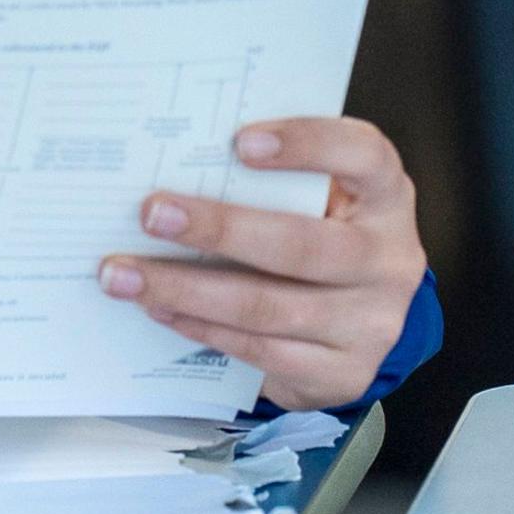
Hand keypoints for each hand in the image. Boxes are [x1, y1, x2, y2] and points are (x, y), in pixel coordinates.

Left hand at [101, 118, 428, 413]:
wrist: (371, 321)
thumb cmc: (329, 234)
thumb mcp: (326, 200)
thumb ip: (279, 180)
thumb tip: (182, 162)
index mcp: (386, 196)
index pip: (361, 156)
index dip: (306, 144)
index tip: (240, 141)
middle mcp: (387, 260)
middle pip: (300, 245)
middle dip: (217, 229)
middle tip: (150, 213)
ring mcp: (369, 323)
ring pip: (268, 307)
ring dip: (187, 290)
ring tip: (126, 275)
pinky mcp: (341, 372)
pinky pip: (260, 350)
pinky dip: (203, 328)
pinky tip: (161, 308)